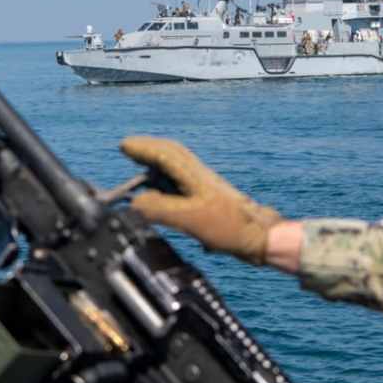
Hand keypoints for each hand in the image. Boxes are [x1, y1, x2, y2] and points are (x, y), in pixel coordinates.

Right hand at [119, 136, 281, 264]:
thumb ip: (160, 209)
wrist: (258, 236)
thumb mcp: (189, 219)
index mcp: (193, 176)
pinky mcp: (209, 196)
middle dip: (149, 149)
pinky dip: (169, 178)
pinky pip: (184, 178)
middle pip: (172, 153)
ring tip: (142, 167)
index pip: (164, 155)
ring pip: (179, 164)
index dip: (143, 149)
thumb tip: (136, 202)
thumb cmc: (229, 226)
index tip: (124, 146)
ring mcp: (205, 185)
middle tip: (130, 150)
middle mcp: (199, 175)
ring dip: (159, 162)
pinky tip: (166, 190)